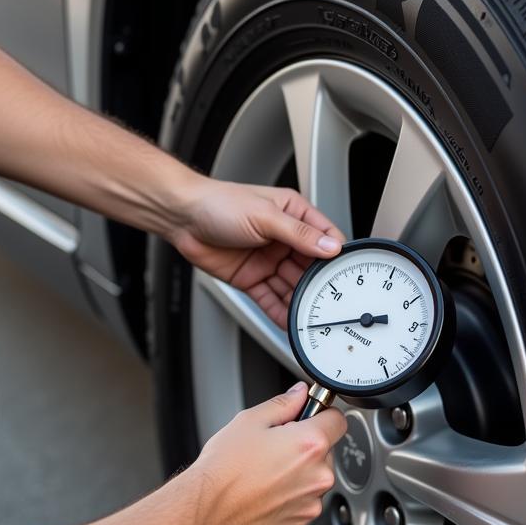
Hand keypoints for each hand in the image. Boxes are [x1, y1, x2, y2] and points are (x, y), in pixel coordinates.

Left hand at [170, 177, 344, 328]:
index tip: (344, 274)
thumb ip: (299, 234)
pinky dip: (279, 310)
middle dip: (319, 284)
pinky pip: (270, 298)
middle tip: (329, 301)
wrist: (182, 218)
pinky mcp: (251, 277)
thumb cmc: (218, 203)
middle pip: (310, 267)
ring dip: (300, 301)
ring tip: (311, 316)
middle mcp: (283, 238)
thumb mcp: (265, 216)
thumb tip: (329, 246)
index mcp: (293, 214)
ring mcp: (268, 260)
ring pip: (291, 286)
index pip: (325, 237)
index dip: (335, 255)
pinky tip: (289, 321)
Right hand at [190, 383, 346, 524]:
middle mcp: (318, 476)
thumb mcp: (249, 421)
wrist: (207, 512)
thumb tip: (299, 394)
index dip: (323, 417)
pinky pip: (300, 509)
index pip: (338, 421)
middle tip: (274, 451)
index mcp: (310, 444)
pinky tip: (264, 497)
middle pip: (325, 454)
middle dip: (306, 450)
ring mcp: (310, 505)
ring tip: (265, 477)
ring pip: (313, 483)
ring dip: (298, 478)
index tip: (311, 420)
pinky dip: (288, 503)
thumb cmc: (223, 469)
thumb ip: (283, 404)